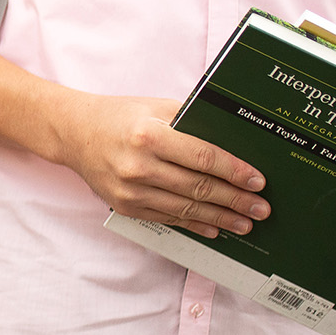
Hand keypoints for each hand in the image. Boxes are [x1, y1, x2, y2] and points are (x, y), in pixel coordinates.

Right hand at [54, 94, 269, 237]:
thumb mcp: (156, 107)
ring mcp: (130, 190)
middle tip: (261, 208)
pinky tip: (215, 227)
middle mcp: (138, 166)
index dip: (234, 171)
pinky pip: (167, 218)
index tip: (258, 181)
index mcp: (148, 135)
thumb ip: (192, 123)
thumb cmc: (119, 116)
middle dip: (235, 200)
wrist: (73, 133)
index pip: (202, 158)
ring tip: (246, 223)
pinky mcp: (125, 206)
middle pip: (199, 188)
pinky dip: (194, 225)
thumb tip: (235, 145)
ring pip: (186, 209)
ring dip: (220, 218)